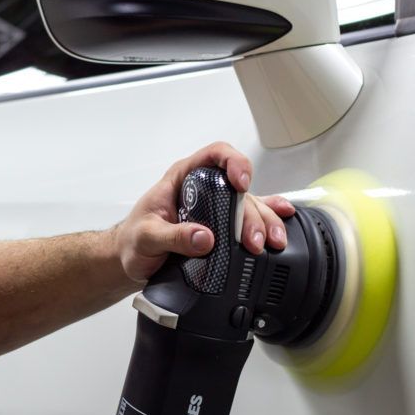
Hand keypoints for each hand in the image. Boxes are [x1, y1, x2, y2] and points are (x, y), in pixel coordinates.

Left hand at [113, 142, 295, 282]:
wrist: (131, 259)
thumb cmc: (133, 241)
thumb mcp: (146, 238)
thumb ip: (172, 236)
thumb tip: (204, 238)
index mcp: (182, 179)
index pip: (214, 155)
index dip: (232, 162)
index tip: (241, 183)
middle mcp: (203, 189)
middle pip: (239, 188)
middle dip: (253, 212)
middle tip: (253, 239)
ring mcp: (214, 208)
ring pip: (249, 205)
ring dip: (265, 222)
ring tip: (270, 242)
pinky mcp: (221, 226)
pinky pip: (250, 216)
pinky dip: (269, 219)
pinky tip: (284, 221)